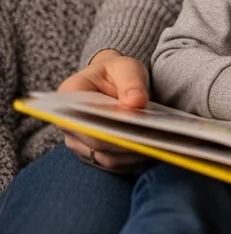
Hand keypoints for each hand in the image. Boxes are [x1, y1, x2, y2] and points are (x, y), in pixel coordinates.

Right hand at [57, 49, 151, 172]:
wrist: (114, 81)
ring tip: (159, 146)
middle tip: (156, 140)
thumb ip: (130, 83)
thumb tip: (136, 102)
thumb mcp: (126, 68)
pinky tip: (153, 152)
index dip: (108, 129)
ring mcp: (79, 142)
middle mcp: (69, 123)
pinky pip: (114, 164)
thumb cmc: (118, 72)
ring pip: (106, 159)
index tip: (135, 128)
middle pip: (96, 144)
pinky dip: (133, 161)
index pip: (83, 120)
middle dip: (127, 144)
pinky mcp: (94, 153)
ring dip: (132, 155)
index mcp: (69, 97)